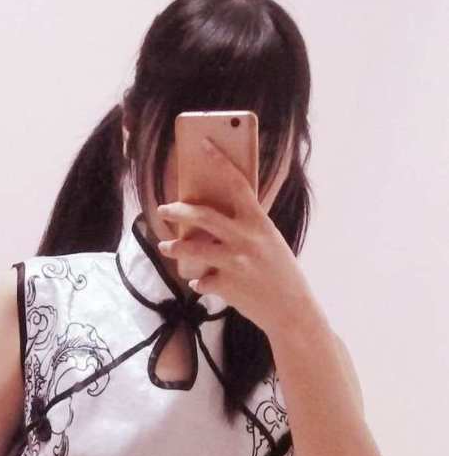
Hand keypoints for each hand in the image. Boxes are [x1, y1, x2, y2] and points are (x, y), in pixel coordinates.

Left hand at [156, 137, 317, 338]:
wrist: (291, 310)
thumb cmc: (280, 273)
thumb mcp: (270, 242)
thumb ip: (247, 228)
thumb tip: (218, 217)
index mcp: (259, 222)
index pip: (237, 183)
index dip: (220, 162)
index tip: (203, 145)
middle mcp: (246, 239)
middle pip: (204, 216)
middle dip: (179, 210)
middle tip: (163, 208)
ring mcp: (234, 263)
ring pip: (193, 250)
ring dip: (176, 248)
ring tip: (166, 247)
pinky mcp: (226, 286)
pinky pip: (202, 280)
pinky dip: (200, 282)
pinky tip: (201, 283)